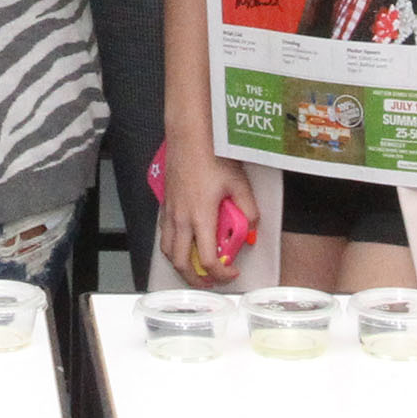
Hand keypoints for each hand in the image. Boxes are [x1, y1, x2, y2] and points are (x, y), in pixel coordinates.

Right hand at [154, 133, 256, 286]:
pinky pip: (164, 234)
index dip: (221, 274)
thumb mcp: (239, 183)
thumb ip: (248, 209)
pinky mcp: (165, 204)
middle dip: (196, 280)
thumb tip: (252, 226)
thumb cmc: (211, 154)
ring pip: (168, 251)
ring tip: (195, 269)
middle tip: (210, 282)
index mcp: (201, 217)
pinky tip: (184, 243)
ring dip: (181, 265)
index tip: (232, 273)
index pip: (207, 260)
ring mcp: (170, 212)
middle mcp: (181, 219)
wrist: (189, 135)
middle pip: (181, 263)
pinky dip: (172, 247)